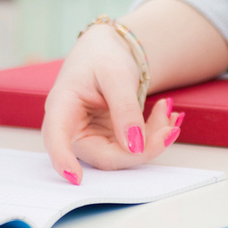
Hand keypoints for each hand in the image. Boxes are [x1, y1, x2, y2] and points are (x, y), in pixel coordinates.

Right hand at [42, 23, 180, 184]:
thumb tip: (135, 146)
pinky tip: (165, 114)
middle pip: (103, 155)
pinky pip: (133, 147)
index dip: (63, 160)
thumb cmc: (103, 56)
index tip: (76, 178)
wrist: (108, 49)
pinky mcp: (108, 139)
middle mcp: (72, 129)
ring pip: (124, 154)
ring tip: (167, 110)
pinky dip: (153, 134)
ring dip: (153, 139)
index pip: (57, 139)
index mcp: (62, 106)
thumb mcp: (116, 75)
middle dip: (142, 148)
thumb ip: (125, 109)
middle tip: (170, 129)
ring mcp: (91, 136)